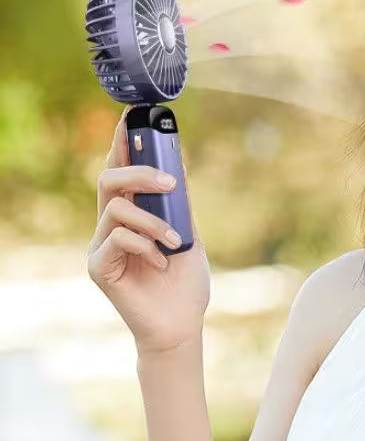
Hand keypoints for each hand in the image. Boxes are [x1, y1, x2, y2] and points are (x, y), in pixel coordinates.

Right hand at [86, 106, 210, 356]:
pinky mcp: (98, 267)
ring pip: (116, 209)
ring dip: (153, 221)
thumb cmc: (184, 282)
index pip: (121, 170)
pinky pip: (117, 238)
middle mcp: (111, 225)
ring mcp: (101, 246)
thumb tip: (178, 163)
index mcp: (133, 214)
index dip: (124, 142)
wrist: (182, 324)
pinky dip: (145, 246)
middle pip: (109, 180)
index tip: (133, 115)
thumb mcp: (189, 234)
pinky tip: (161, 264)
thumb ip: (179, 203)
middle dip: (140, 172)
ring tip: (176, 242)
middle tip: (170, 183)